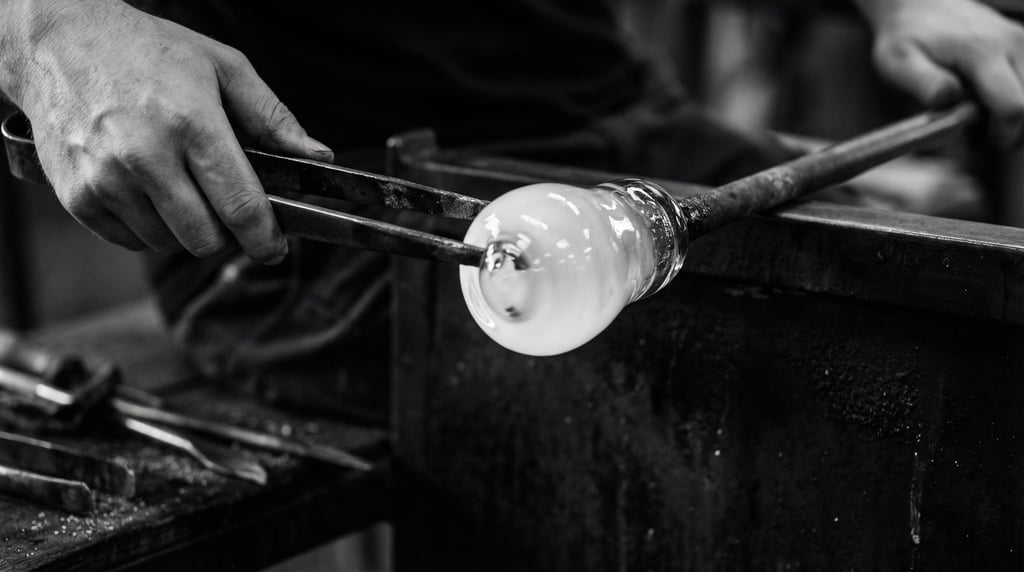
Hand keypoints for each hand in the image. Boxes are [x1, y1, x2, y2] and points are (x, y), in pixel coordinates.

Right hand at [0, 0, 332, 261]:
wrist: (58, 42)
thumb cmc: (148, 51)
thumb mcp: (222, 68)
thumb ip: (273, 118)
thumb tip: (319, 157)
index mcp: (191, 123)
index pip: (240, 206)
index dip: (264, 238)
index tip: (274, 248)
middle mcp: (145, 155)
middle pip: (205, 238)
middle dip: (225, 232)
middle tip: (223, 206)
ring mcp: (105, 179)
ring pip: (168, 243)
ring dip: (183, 227)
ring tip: (178, 183)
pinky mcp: (77, 196)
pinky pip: (131, 240)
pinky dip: (146, 225)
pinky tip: (145, 187)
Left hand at [857, 0, 1023, 146]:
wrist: (920, 5)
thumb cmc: (906, 38)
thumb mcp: (899, 62)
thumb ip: (925, 83)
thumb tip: (947, 100)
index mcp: (983, 52)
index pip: (1013, 106)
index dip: (1000, 135)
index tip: (975, 144)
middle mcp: (1013, 44)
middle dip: (1009, 131)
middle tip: (976, 137)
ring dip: (1013, 117)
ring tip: (979, 117)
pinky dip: (1013, 100)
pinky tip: (987, 101)